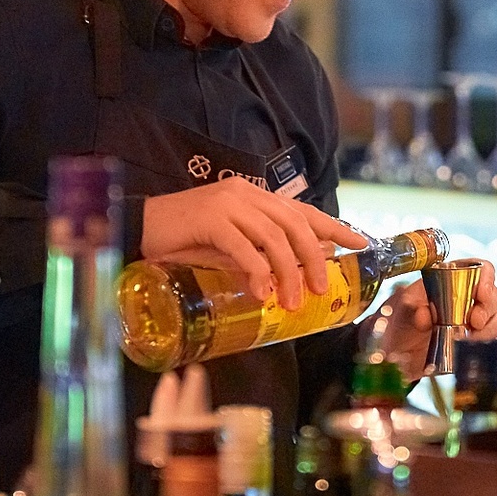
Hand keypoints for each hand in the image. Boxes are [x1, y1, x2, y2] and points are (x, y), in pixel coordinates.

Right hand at [141, 179, 367, 309]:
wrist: (137, 227)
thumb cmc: (181, 239)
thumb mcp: (226, 247)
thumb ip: (253, 256)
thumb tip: (283, 279)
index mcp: (253, 196)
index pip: (302, 210)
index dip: (333, 227)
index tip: (359, 244)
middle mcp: (245, 194)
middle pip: (294, 225)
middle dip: (314, 259)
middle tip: (322, 289)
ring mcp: (228, 204)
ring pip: (274, 237)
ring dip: (289, 271)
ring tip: (292, 301)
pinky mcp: (209, 219)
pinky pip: (243, 247)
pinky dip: (256, 270)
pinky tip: (261, 291)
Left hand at [369, 261, 496, 381]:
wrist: (392, 350)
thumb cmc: (396, 318)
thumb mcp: (400, 308)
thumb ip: (412, 308)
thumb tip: (424, 316)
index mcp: (452, 277)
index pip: (481, 269)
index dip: (487, 278)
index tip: (481, 292)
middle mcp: (466, 296)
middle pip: (493, 294)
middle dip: (488, 307)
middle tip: (474, 320)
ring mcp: (471, 318)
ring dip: (490, 326)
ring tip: (470, 335)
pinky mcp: (472, 340)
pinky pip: (490, 338)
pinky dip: (486, 341)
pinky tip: (469, 344)